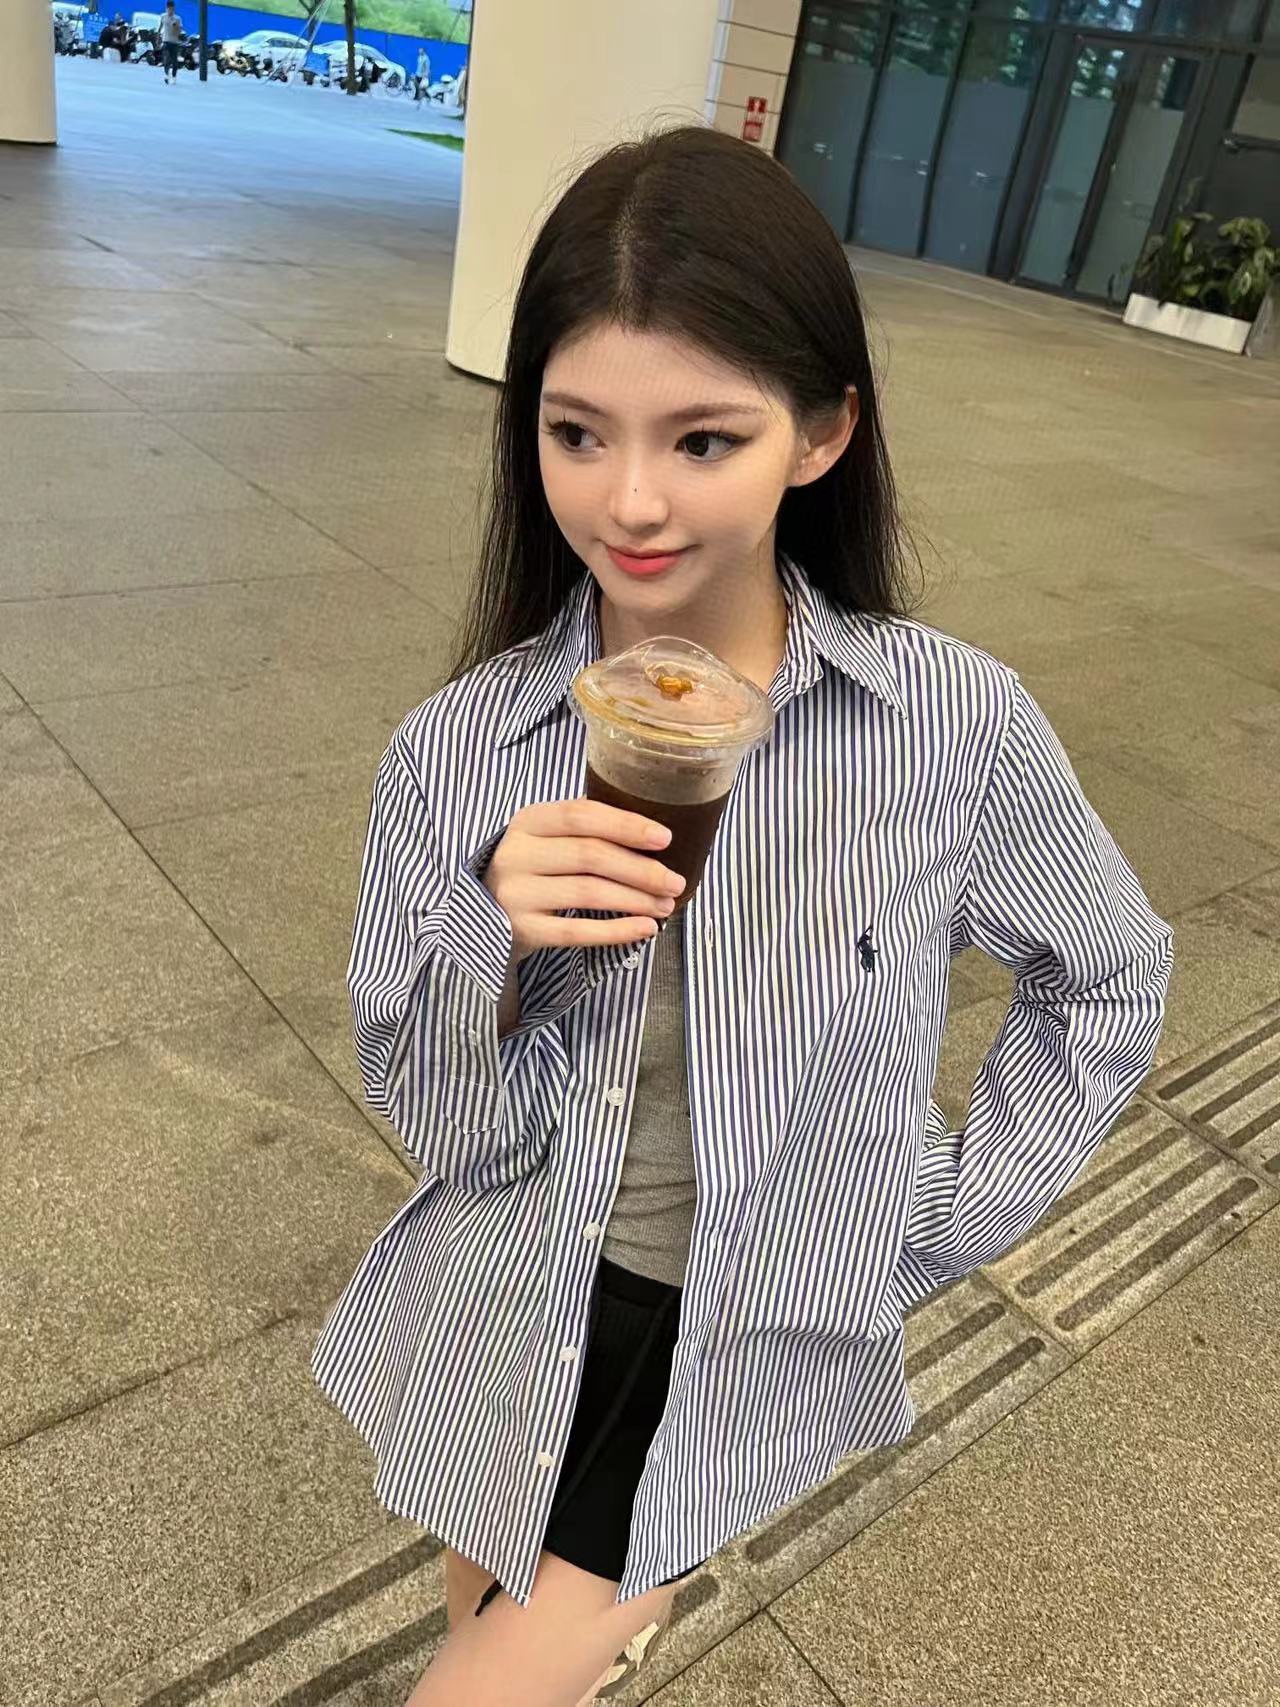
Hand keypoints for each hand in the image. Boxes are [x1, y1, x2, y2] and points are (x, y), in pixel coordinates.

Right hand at [482, 799, 686, 962]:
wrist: (484, 913)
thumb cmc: (533, 869)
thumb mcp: (547, 838)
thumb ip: (585, 828)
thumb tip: (652, 833)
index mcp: (528, 821)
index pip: (582, 815)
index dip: (626, 825)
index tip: (664, 839)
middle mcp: (516, 854)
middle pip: (590, 856)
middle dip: (641, 870)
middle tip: (675, 882)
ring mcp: (515, 894)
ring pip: (588, 893)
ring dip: (635, 900)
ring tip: (665, 905)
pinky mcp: (521, 930)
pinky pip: (576, 932)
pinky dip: (616, 931)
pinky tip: (644, 929)